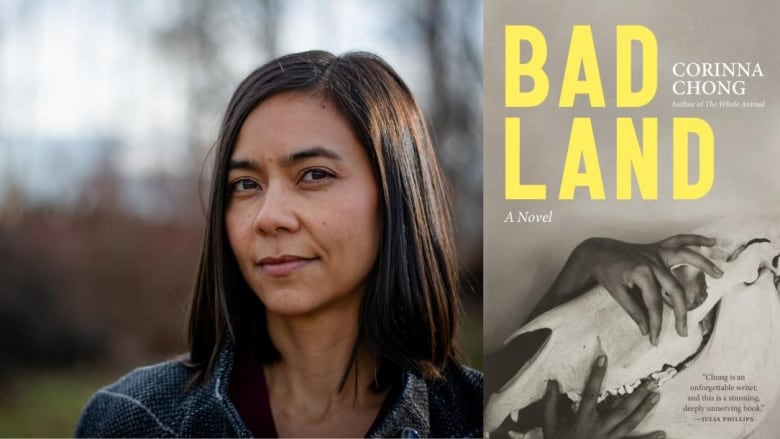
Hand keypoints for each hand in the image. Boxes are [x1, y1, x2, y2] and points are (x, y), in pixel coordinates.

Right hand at [543, 355, 664, 438]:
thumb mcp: (549, 425)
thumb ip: (549, 403)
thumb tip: (551, 382)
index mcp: (582, 419)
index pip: (591, 392)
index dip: (596, 375)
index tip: (603, 359)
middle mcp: (599, 428)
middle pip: (621, 409)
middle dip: (636, 395)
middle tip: (650, 382)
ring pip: (630, 423)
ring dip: (645, 410)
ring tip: (656, 397)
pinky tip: (662, 434)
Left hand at [574, 234, 722, 344]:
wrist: (596, 252)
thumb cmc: (605, 272)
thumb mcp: (616, 293)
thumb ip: (634, 311)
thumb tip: (646, 330)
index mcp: (642, 273)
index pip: (654, 304)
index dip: (655, 324)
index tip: (655, 340)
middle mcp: (653, 261)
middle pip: (674, 289)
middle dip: (680, 313)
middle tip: (682, 332)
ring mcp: (656, 252)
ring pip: (686, 257)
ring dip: (704, 264)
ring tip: (719, 275)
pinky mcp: (657, 248)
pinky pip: (679, 240)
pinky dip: (695, 239)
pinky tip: (710, 240)